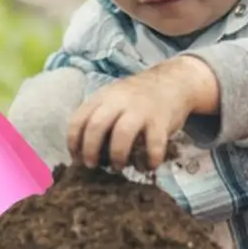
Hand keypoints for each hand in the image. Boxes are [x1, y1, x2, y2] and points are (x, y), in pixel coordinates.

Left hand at [68, 56, 219, 170]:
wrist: (174, 81)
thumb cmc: (139, 97)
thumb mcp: (114, 99)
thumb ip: (100, 116)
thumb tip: (84, 150)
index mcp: (103, 97)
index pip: (78, 119)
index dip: (73, 142)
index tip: (76, 158)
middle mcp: (119, 102)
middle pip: (96, 126)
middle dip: (90, 150)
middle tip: (92, 166)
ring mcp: (140, 110)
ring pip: (122, 134)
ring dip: (117, 155)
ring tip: (118, 167)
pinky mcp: (161, 120)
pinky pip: (154, 143)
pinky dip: (150, 159)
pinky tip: (148, 166)